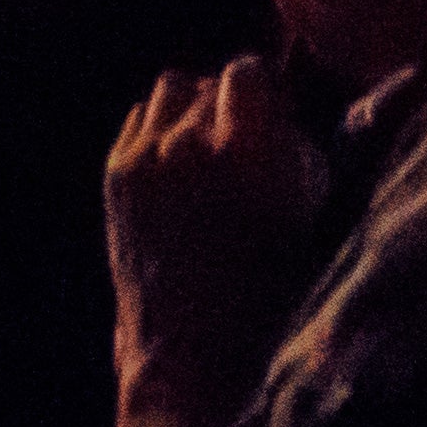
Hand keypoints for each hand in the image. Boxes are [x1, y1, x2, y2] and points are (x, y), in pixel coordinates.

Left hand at [104, 56, 326, 426]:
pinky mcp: (117, 173)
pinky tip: (178, 168)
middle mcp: (190, 143)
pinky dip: (160, 131)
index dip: (264, 91)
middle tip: (243, 143)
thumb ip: (301, 142)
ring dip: (192, 110)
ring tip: (207, 151)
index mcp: (247, 150)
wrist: (195, 355)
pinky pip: (140, 117)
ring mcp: (145, 157)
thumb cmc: (270, 291)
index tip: (272, 115)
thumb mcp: (309, 210)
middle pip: (210, 80)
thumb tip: (288, 102)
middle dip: (230, 105)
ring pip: (171, 90)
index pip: (246, 71)